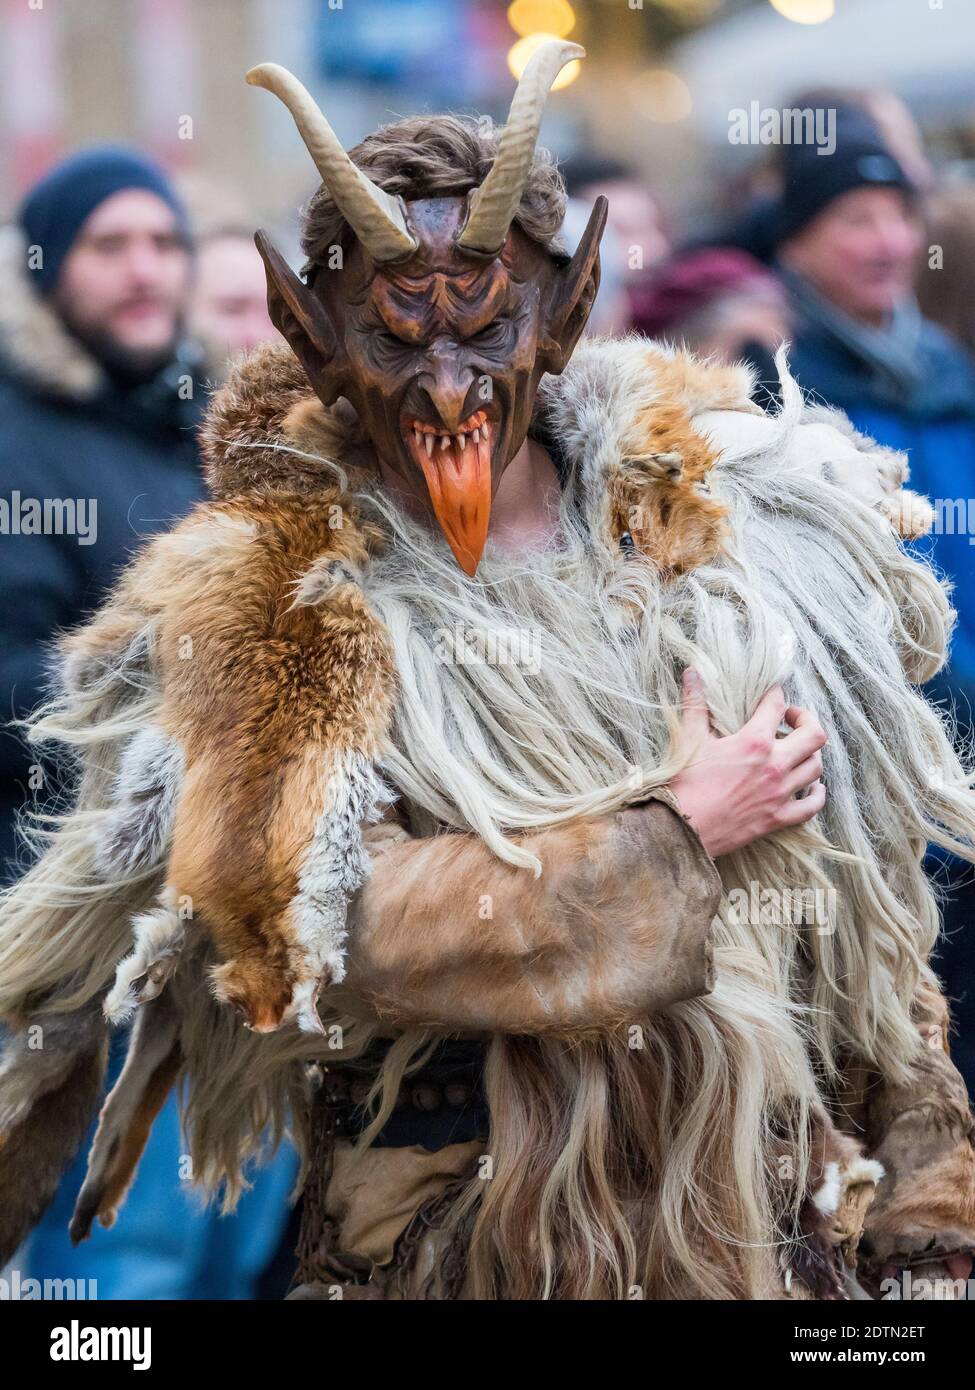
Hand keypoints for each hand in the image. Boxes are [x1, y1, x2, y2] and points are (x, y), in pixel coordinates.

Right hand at [669, 669, 826, 857]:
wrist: (682, 827)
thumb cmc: (685, 783)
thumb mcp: (689, 739)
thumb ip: (695, 703)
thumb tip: (693, 672)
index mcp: (754, 741)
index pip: (777, 706)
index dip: (776, 694)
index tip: (772, 693)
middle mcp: (774, 765)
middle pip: (815, 735)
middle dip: (807, 720)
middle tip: (792, 719)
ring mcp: (780, 793)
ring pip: (816, 767)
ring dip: (811, 754)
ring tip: (798, 750)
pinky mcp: (778, 818)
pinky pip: (811, 806)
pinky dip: (816, 794)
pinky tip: (812, 787)